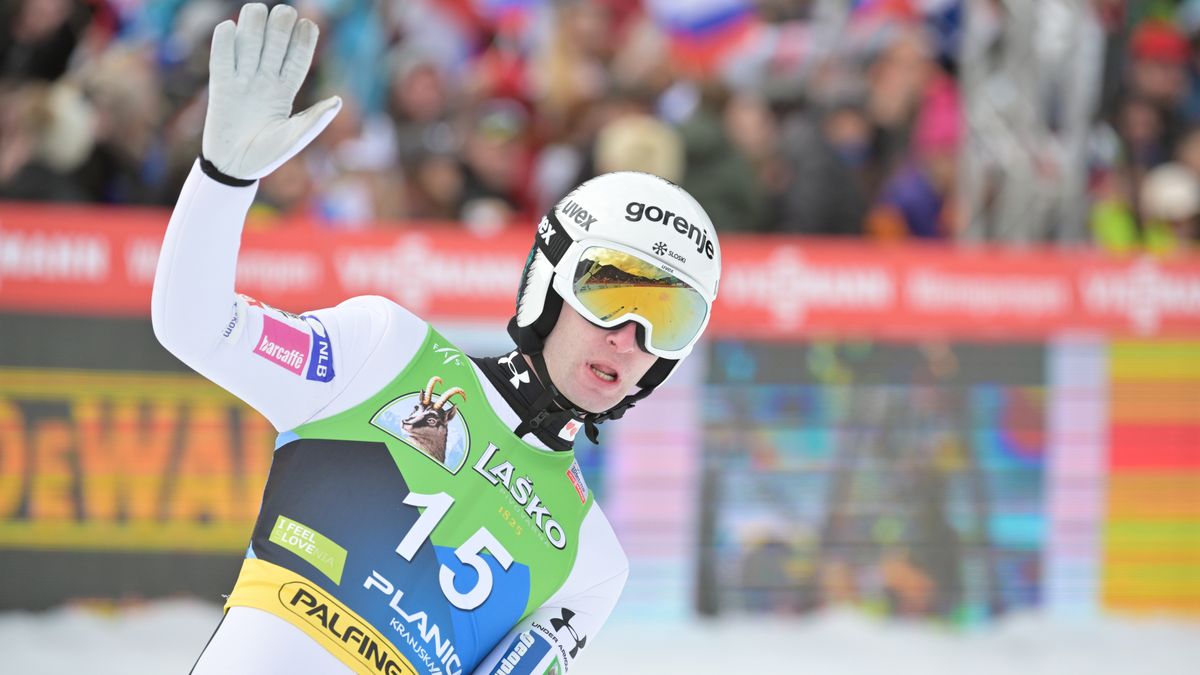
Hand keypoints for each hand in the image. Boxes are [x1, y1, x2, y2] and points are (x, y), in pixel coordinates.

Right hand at [202, 3, 340, 180]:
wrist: (234, 168)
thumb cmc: (267, 156)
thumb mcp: (294, 139)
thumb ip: (314, 120)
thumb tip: (337, 102)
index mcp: (286, 90)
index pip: (298, 58)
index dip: (303, 40)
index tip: (308, 24)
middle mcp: (265, 80)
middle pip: (274, 43)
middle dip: (279, 26)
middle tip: (284, 13)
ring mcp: (242, 81)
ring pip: (249, 44)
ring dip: (253, 25)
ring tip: (257, 11)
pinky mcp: (220, 86)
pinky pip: (221, 58)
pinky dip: (225, 41)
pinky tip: (230, 27)